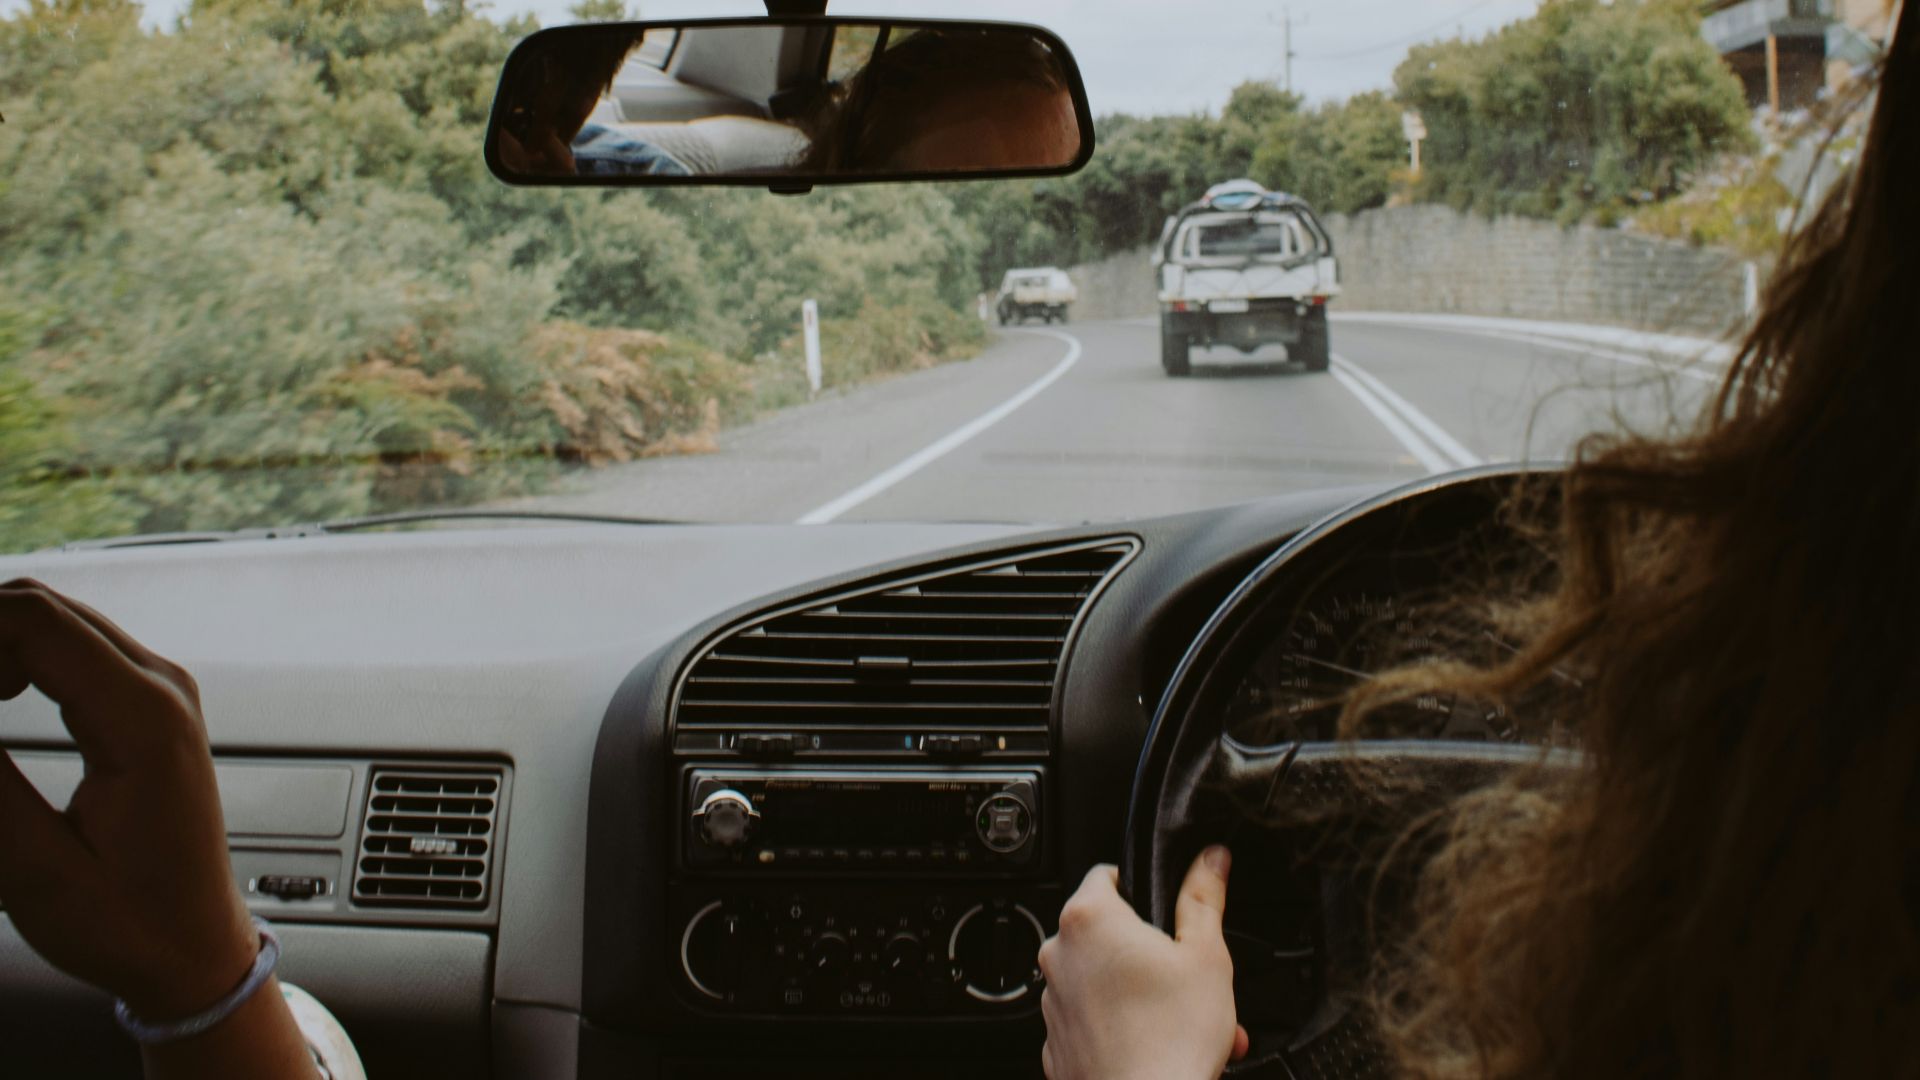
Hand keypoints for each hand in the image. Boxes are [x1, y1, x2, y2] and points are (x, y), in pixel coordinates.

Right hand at [0, 579, 257, 1019]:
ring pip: (53, 621)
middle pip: (39, 607)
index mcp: (145, 719)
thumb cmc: (132, 923)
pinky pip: (71, 651)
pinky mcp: (151, 706)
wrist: (197, 948)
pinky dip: (14, 661)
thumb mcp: (34, 868)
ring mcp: (163, 691)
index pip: (31, 620)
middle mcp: (163, 688)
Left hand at [1038, 847, 1248, 1079]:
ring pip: (1102, 979)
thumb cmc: (1171, 1039)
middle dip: (1151, 951)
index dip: (1142, 888)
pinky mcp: (1057, 1041)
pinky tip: (1157, 1040)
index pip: (1107, 875)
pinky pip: (1091, 1018)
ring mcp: (1053, 1000)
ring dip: (1141, 990)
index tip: (1165, 910)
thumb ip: (1204, 898)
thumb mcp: (1206, 955)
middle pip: (1107, 932)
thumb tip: (1209, 861)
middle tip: (1188, 976)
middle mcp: (1059, 954)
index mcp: (1089, 919)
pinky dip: (1120, 1024)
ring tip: (1182, 1016)